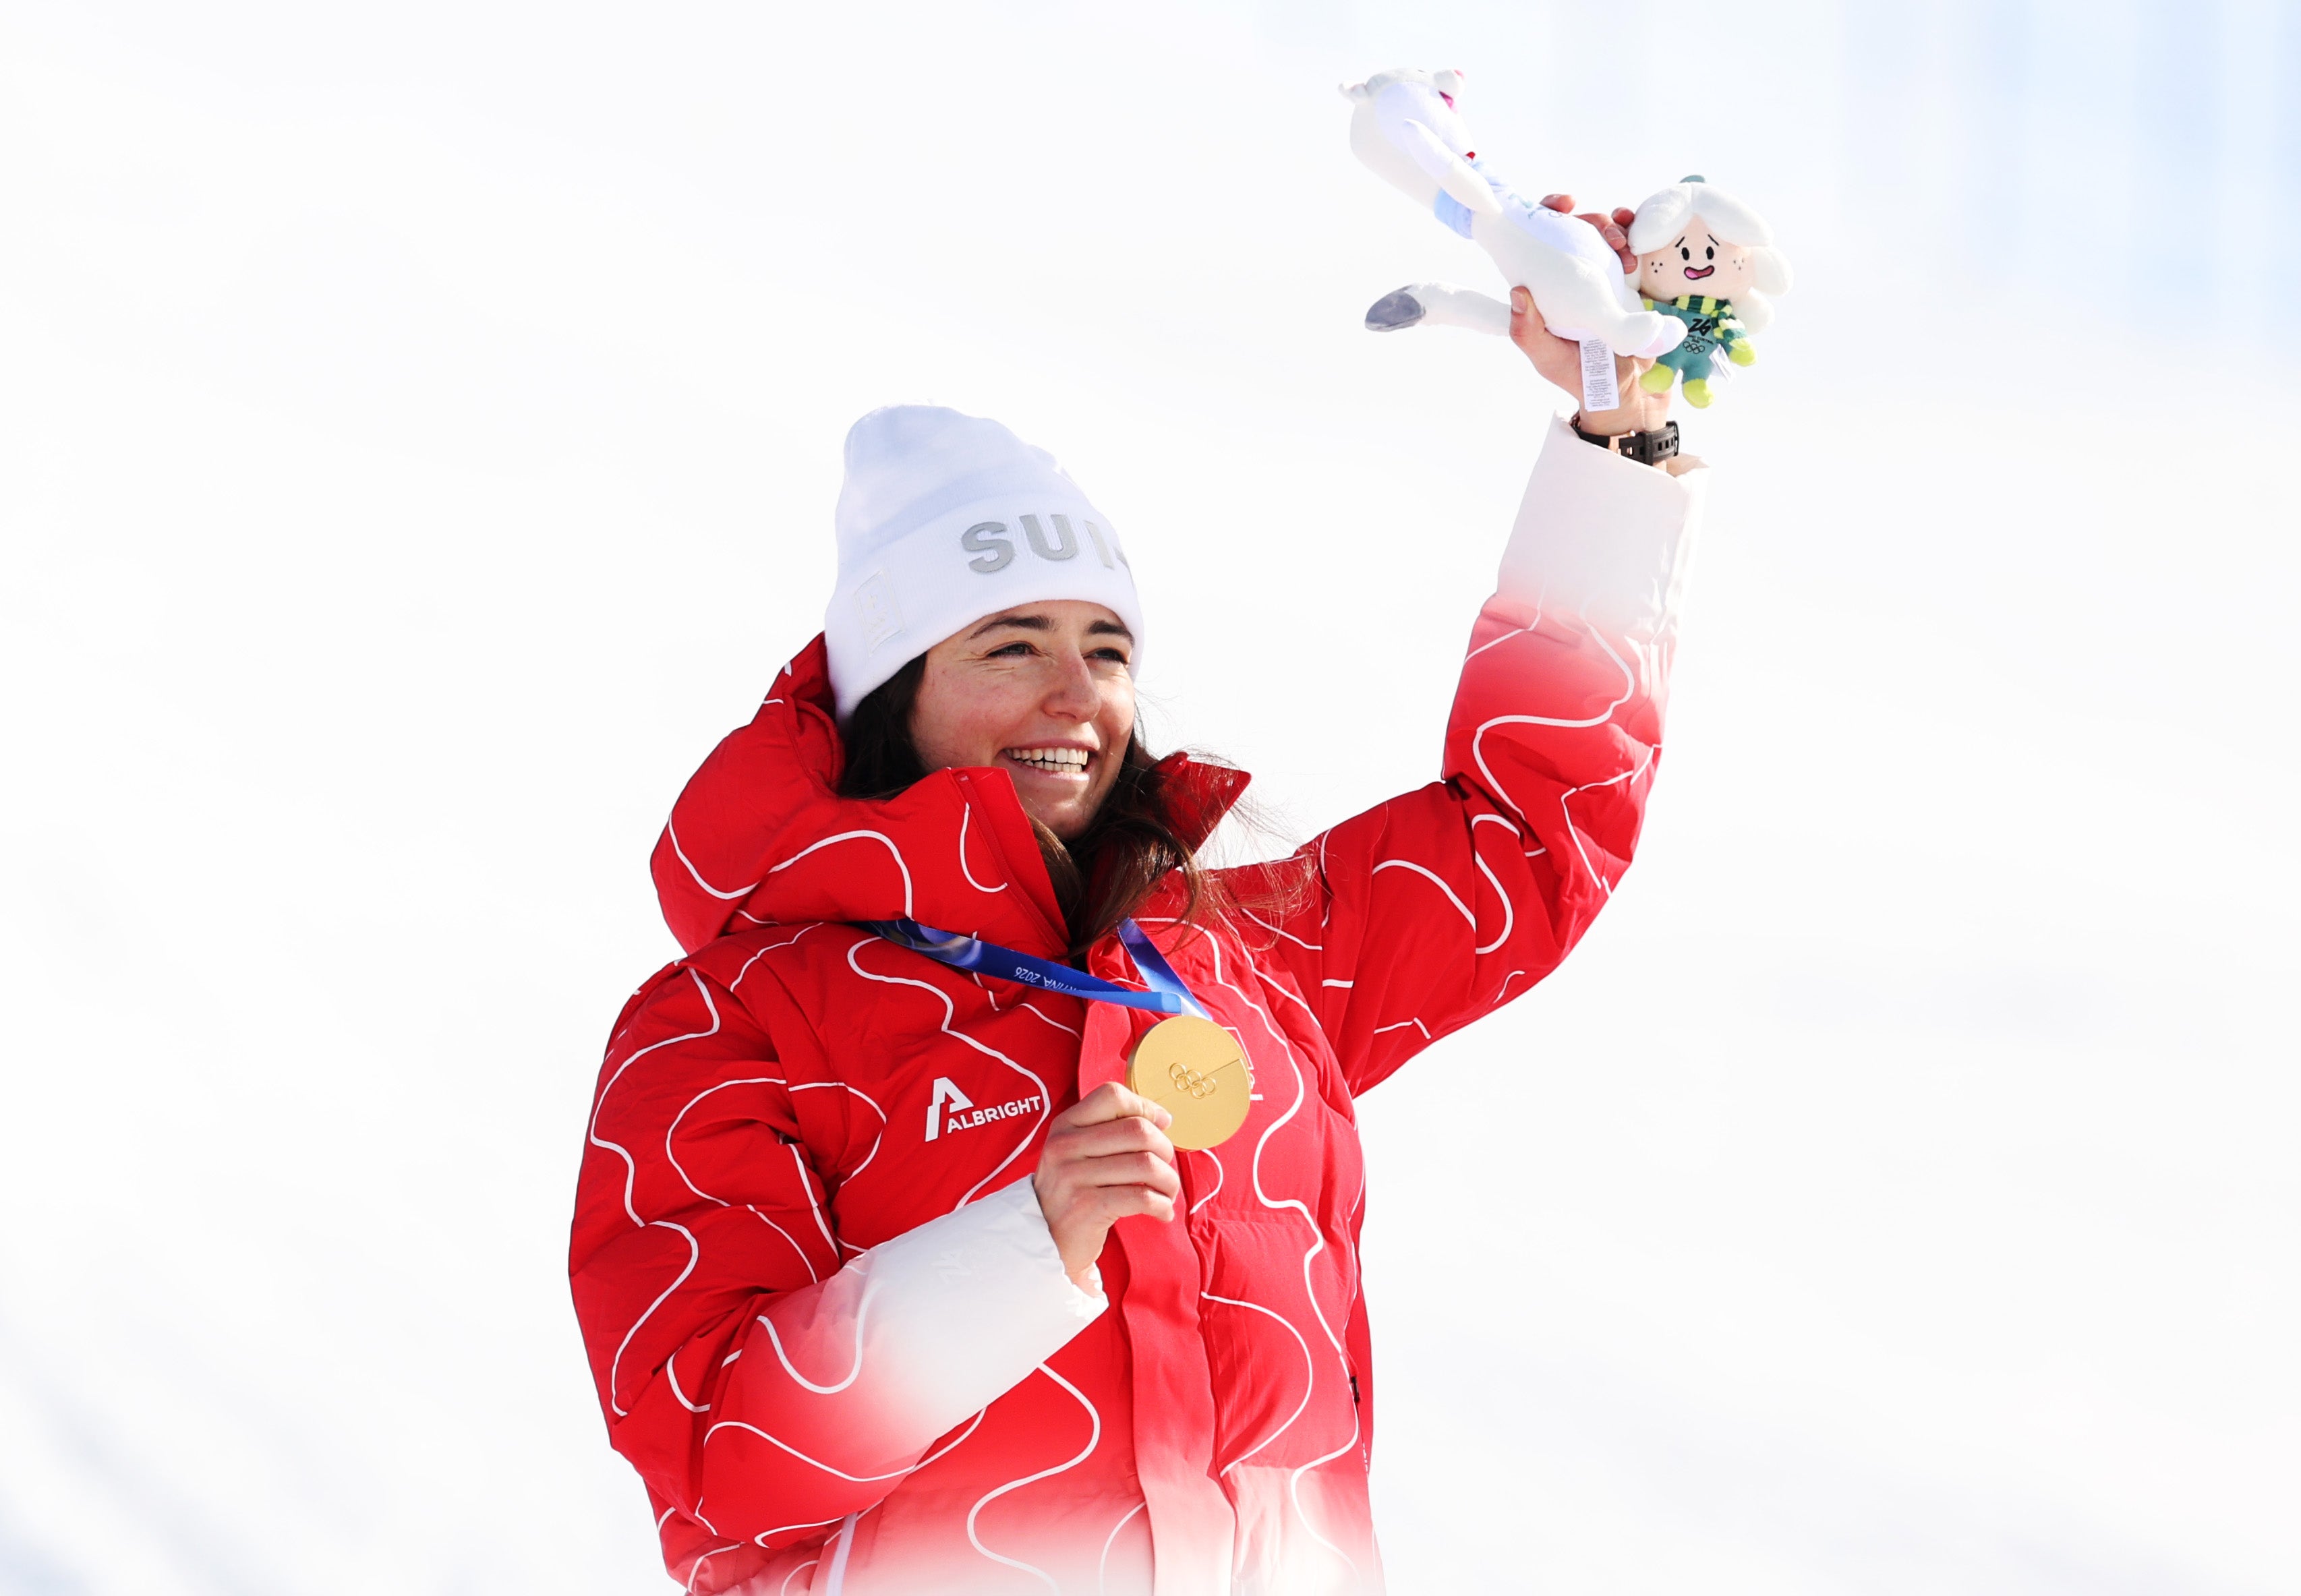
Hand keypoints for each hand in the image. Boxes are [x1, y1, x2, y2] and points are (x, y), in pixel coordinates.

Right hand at [1032, 1082, 1178, 1286]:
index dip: (1145, 1107)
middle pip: (1137, 1130)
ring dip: (1168, 1181)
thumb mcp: (1077, 1152)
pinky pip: (1142, 1197)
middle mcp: (1065, 1146)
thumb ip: (1110, 1131)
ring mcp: (1074, 1176)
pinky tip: (1162, 1212)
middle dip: (1165, 1149)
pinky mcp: (1087, 1207)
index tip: (1161, 1125)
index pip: (1111, 1095)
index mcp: (1065, 1125)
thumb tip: (1163, 1118)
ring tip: (1167, 1193)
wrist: (1044, 1240)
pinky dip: (1162, 1205)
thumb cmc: (1073, 1192)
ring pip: (1145, 1164)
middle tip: (1166, 1168)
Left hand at [1512, 195, 1671, 437]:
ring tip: (1626, 251)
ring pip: (1610, 236)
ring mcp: (1607, 278)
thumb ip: (1529, 332)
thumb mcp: (1546, 358)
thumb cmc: (1579, 376)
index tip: (1564, 204)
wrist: (1627, 396)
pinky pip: (1640, 251)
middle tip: (1606, 233)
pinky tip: (1640, 243)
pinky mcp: (1636, 286)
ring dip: (1618, 230)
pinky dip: (1641, 238)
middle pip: (1580, 229)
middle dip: (1593, 220)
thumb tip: (1518, 291)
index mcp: (1550, 286)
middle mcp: (1576, 275)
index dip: (1548, 212)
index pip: (1542, 237)